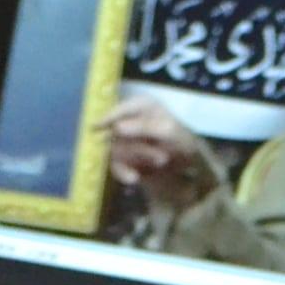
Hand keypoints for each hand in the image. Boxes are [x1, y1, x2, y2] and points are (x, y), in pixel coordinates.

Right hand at [102, 96, 222, 206]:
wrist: (188, 163)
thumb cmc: (181, 139)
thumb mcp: (169, 131)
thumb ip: (143, 127)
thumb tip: (117, 128)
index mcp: (140, 105)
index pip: (119, 109)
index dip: (107, 117)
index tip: (95, 127)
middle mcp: (128, 119)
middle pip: (115, 133)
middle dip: (136, 148)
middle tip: (161, 159)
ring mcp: (124, 138)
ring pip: (115, 149)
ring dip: (136, 159)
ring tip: (160, 164)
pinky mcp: (123, 157)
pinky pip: (114, 164)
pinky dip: (123, 172)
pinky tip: (134, 179)